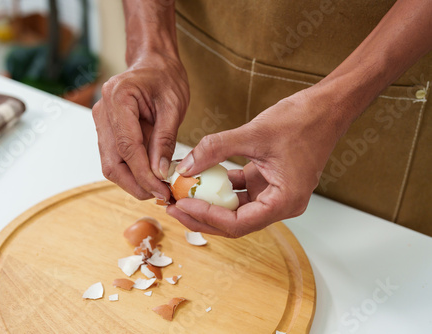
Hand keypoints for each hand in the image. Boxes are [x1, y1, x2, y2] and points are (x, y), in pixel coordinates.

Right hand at [92, 54, 188, 200]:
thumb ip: (165, 140)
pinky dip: (131, 171)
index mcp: (118, 98)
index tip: (161, 191)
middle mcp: (102, 111)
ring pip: (110, 164)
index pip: (127, 147)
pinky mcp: (105, 130)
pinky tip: (150, 176)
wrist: (154, 63)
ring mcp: (100, 122)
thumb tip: (160, 173)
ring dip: (133, 181)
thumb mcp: (173, 107)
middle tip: (160, 195)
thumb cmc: (166, 78)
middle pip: (111, 162)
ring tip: (158, 188)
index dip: (144, 175)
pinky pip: (115, 158)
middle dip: (136, 184)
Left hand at [167, 87, 351, 236]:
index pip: (238, 223)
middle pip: (234, 223)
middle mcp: (280, 204)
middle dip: (201, 216)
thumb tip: (184, 166)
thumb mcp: (254, 133)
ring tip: (180, 195)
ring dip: (207, 203)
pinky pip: (239, 191)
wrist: (326, 107)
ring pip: (234, 210)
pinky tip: (199, 178)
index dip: (206, 217)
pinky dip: (219, 187)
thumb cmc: (302, 120)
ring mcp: (273, 194)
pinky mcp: (267, 182)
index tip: (181, 204)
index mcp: (284, 202)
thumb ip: (216, 149)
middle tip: (172, 207)